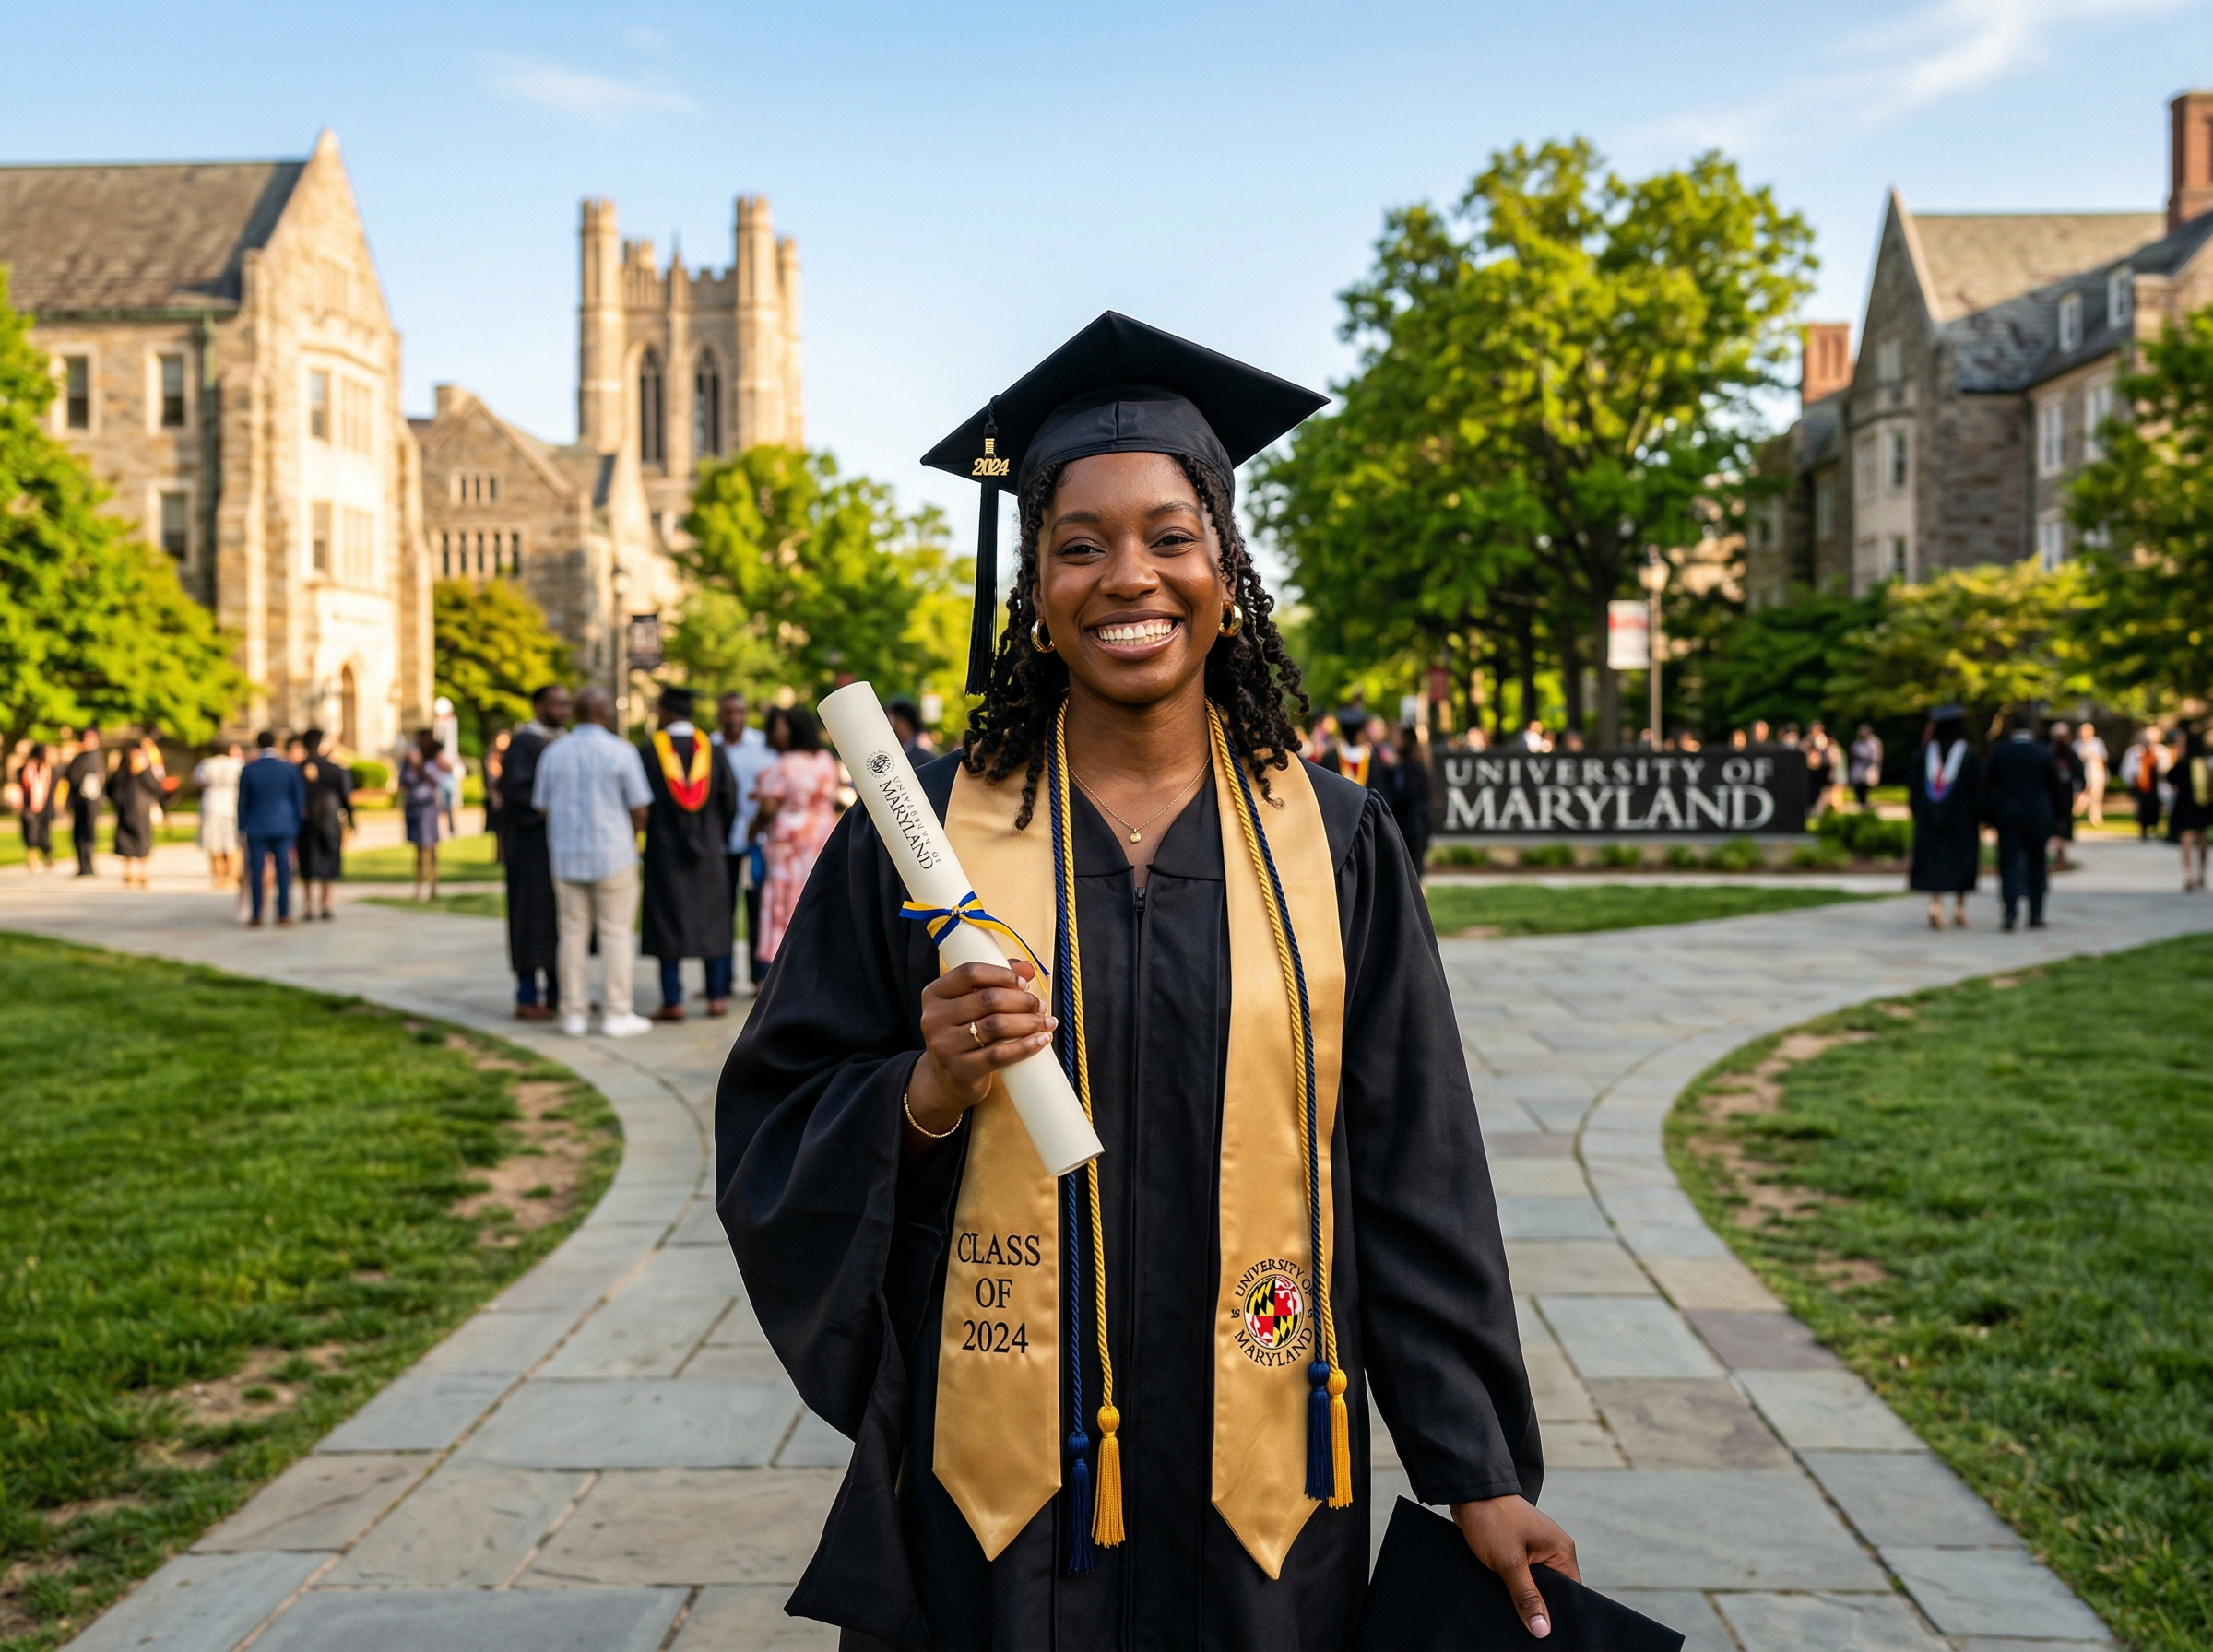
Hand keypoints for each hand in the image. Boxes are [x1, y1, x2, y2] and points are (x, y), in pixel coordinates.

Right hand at [905, 958, 1054, 1144]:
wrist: (946, 1080)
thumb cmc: (964, 1035)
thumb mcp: (969, 1006)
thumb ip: (994, 982)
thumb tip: (1028, 967)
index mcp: (934, 995)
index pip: (969, 973)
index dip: (1001, 974)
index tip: (1023, 984)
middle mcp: (934, 1018)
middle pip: (988, 999)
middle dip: (1022, 1001)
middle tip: (1040, 1006)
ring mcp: (944, 1046)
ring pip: (996, 1026)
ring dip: (1029, 1022)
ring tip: (1046, 1022)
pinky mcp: (959, 1070)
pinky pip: (999, 1055)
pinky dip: (1025, 1046)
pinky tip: (1041, 1040)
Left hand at [1452, 1494, 1578, 1639]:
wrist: (1469, 1493)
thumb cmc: (1492, 1520)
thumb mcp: (1509, 1563)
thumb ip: (1527, 1597)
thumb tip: (1543, 1629)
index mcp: (1562, 1550)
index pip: (1571, 1592)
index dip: (1559, 1613)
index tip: (1545, 1630)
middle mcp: (1554, 1549)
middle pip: (1553, 1590)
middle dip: (1539, 1605)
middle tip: (1526, 1621)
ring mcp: (1537, 1548)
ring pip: (1535, 1583)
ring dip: (1524, 1593)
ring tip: (1513, 1604)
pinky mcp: (1520, 1548)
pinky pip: (1523, 1574)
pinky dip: (1514, 1583)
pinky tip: (1505, 1590)